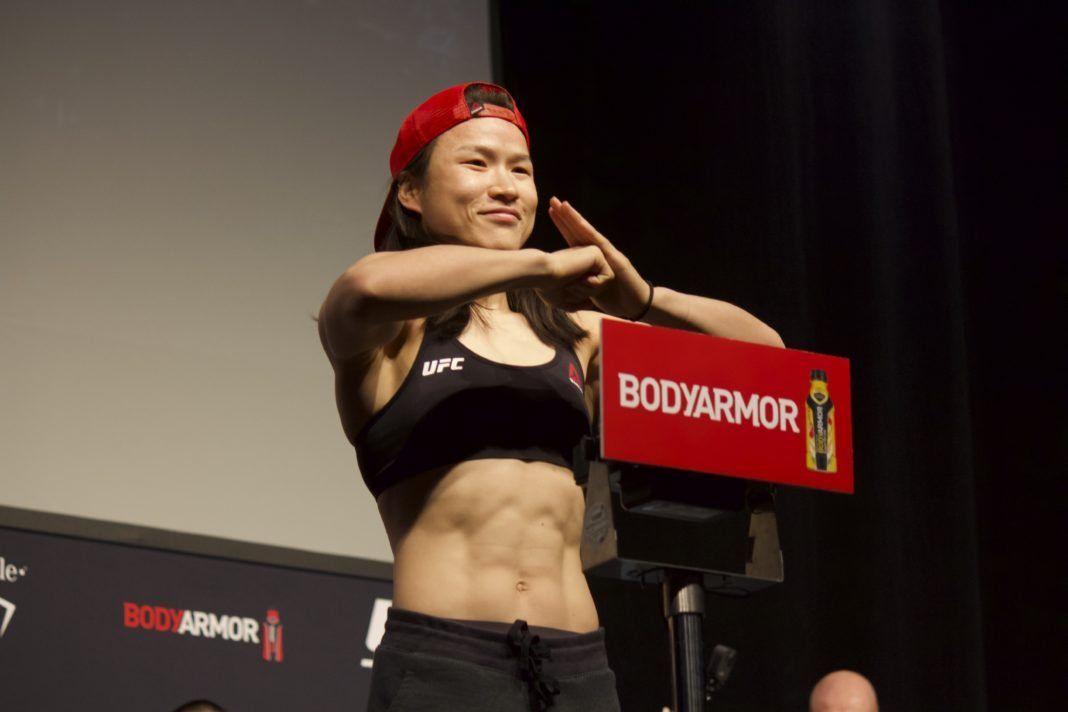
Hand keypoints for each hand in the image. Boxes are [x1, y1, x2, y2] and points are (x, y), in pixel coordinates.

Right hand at [535, 245, 614, 311]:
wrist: (541, 274)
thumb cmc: (547, 287)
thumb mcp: (562, 300)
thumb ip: (577, 304)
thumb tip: (591, 304)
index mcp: (578, 265)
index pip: (591, 288)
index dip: (580, 296)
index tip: (565, 288)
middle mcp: (585, 258)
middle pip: (600, 286)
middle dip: (586, 293)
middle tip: (570, 285)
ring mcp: (592, 254)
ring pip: (606, 283)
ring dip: (590, 290)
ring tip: (575, 281)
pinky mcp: (597, 254)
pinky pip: (609, 277)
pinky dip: (596, 284)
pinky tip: (582, 278)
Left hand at [547, 197, 651, 317]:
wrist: (636, 305)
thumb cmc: (613, 300)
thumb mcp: (589, 292)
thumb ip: (578, 283)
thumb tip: (560, 284)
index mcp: (591, 258)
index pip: (574, 238)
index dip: (563, 225)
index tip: (551, 211)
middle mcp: (599, 252)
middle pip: (579, 231)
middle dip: (566, 216)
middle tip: (553, 199)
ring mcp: (609, 254)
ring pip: (589, 233)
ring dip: (576, 219)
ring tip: (564, 206)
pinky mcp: (617, 260)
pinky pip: (600, 246)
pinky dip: (589, 234)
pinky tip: (579, 224)